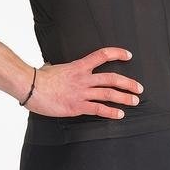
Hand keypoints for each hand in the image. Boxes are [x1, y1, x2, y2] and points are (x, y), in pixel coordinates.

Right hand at [25, 48, 142, 119]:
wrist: (30, 86)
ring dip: (124, 97)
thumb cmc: (39, 78)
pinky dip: (111, 112)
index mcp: (78, 66)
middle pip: (112, 78)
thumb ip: (62, 69)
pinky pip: (98, 109)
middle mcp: (83, 79)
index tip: (128, 56)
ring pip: (108, 94)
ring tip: (134, 101)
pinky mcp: (76, 106)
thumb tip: (57, 68)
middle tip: (139, 88)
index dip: (117, 54)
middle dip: (128, 83)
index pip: (102, 55)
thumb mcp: (53, 67)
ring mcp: (81, 93)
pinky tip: (120, 114)